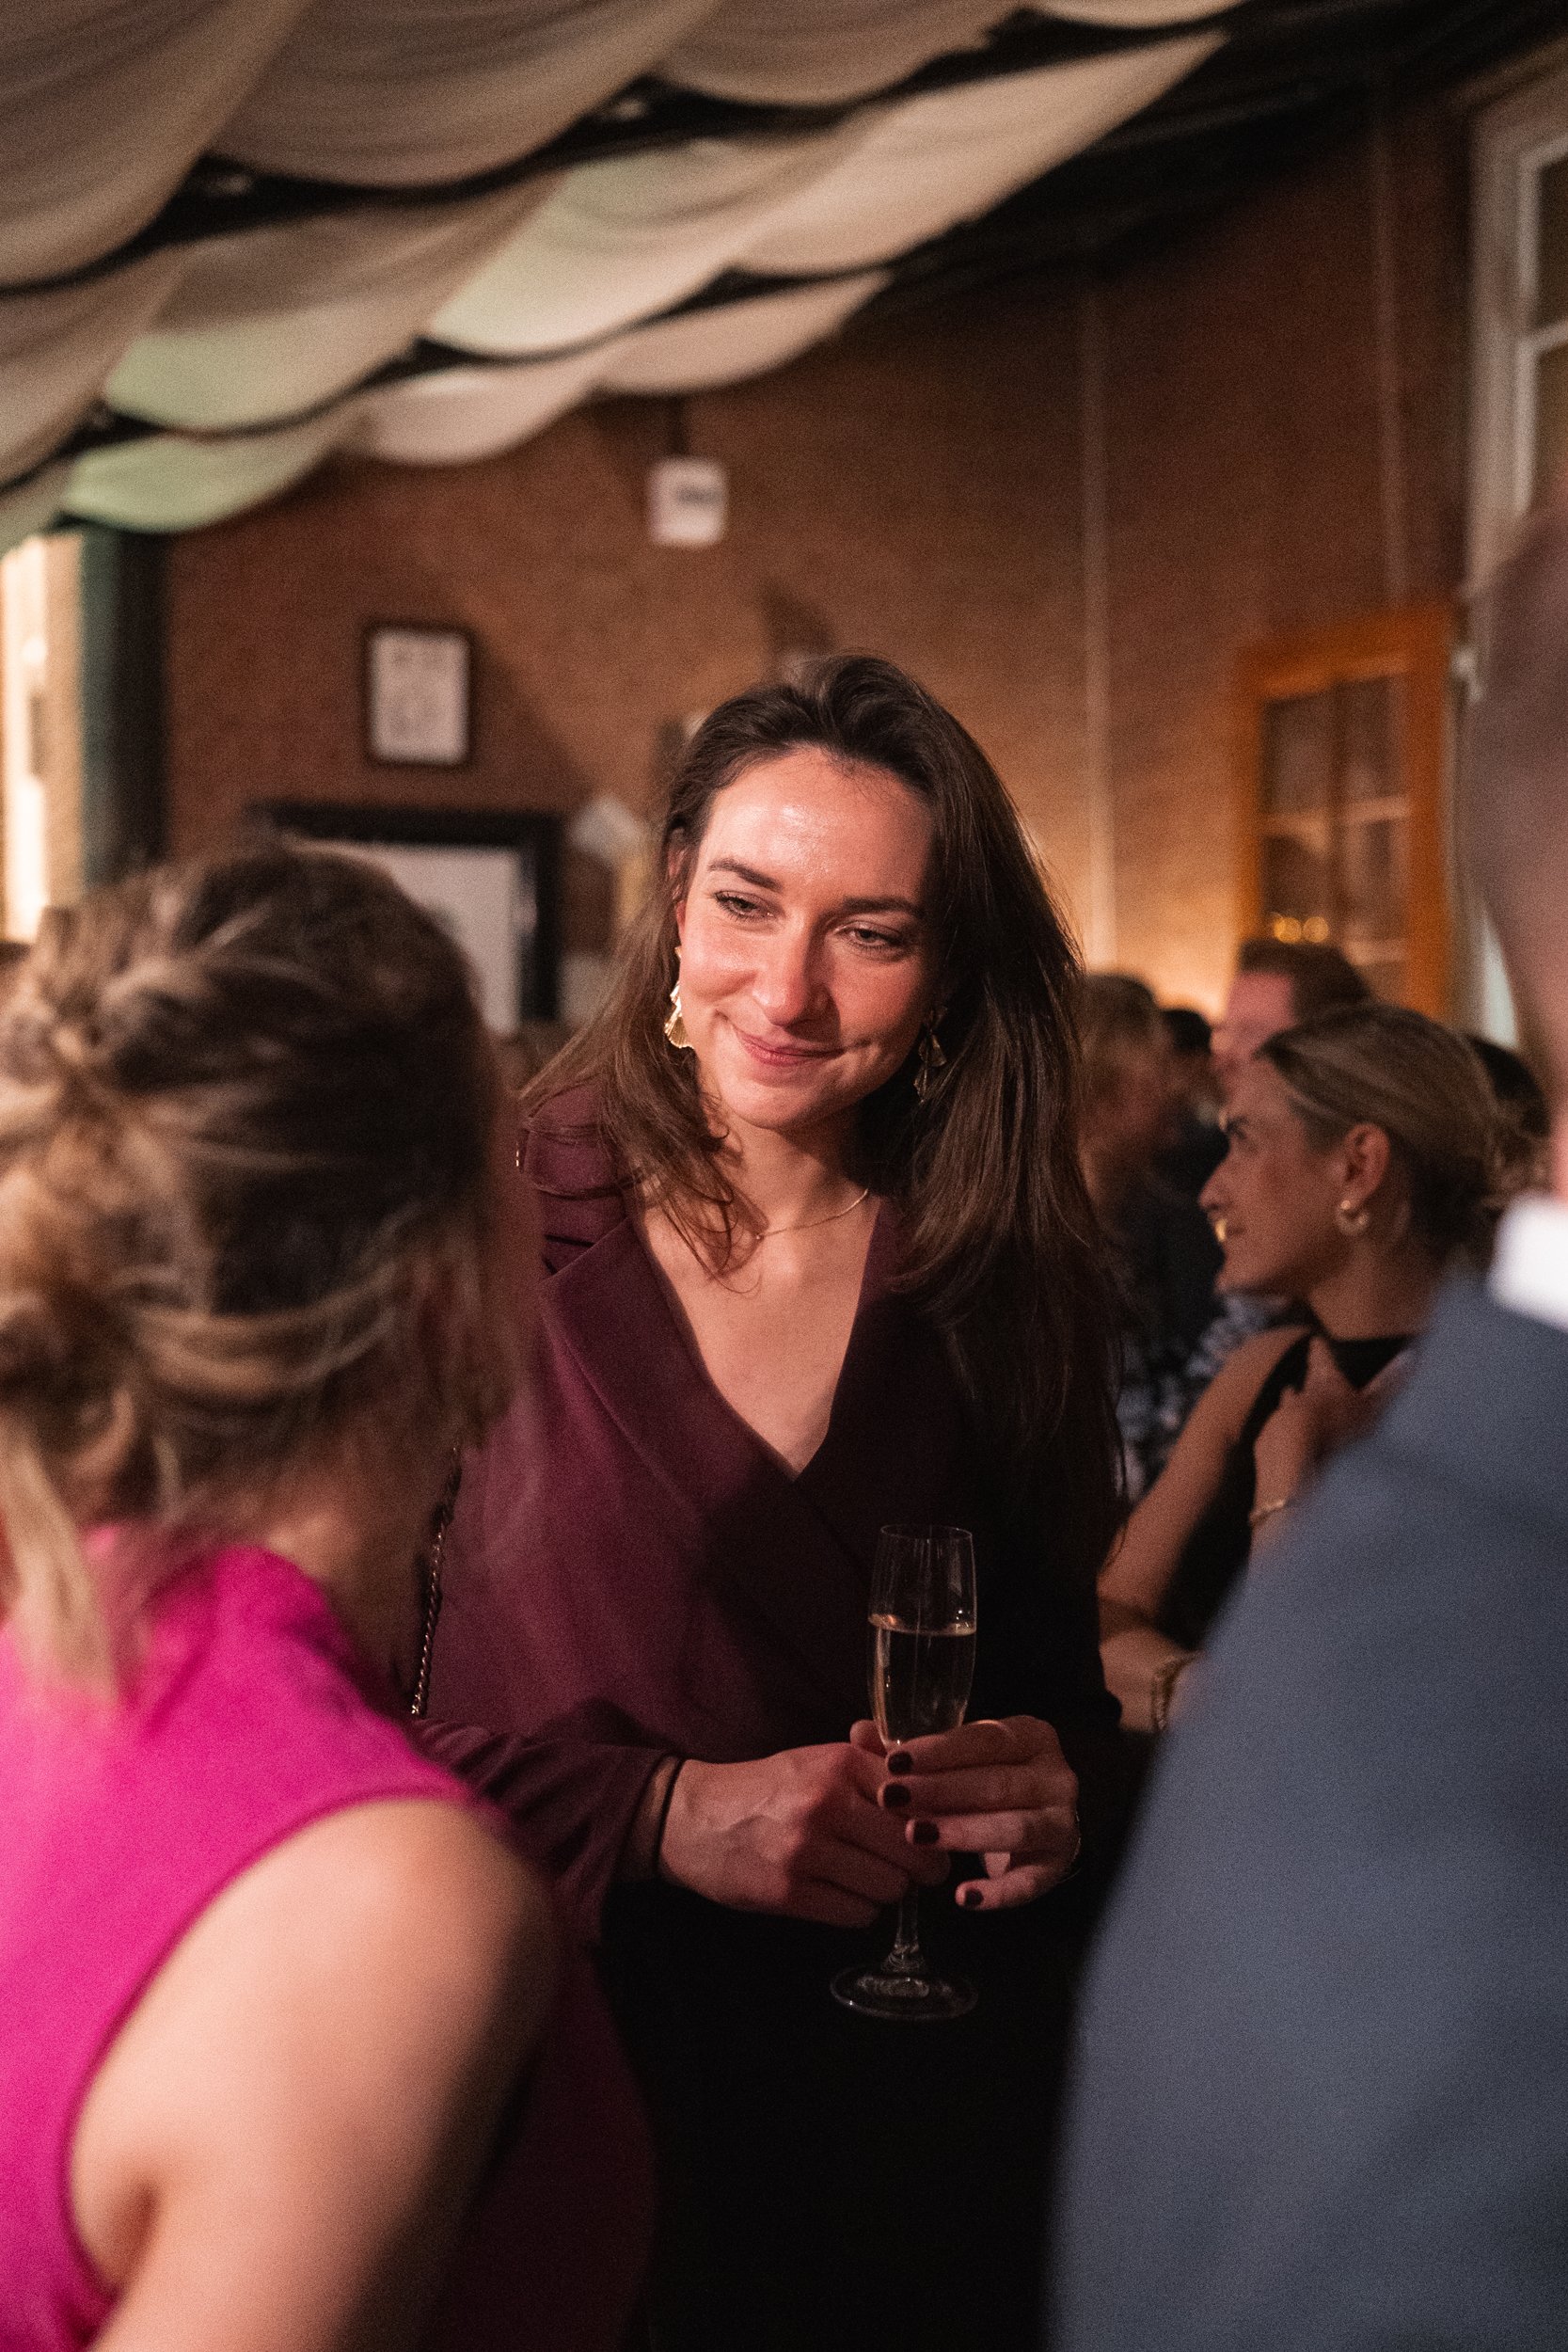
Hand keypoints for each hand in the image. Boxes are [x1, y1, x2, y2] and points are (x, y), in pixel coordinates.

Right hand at [659, 1742, 949, 1929]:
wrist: (692, 1818)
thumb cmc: (766, 1789)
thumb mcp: (816, 1761)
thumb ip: (872, 1763)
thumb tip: (930, 1773)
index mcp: (838, 1765)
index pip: (920, 1800)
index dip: (934, 1822)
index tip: (931, 1834)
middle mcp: (824, 1804)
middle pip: (914, 1851)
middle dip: (920, 1867)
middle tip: (912, 1869)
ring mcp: (804, 1851)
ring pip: (889, 1888)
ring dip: (886, 1890)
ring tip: (866, 1878)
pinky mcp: (787, 1893)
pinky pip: (856, 1915)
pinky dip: (858, 1910)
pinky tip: (840, 1894)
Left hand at [857, 1715, 1079, 1913]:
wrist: (1040, 1819)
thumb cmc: (988, 1779)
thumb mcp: (958, 1757)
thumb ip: (912, 1748)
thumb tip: (860, 1732)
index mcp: (1031, 1737)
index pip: (984, 1740)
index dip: (938, 1751)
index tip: (893, 1762)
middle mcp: (1056, 1777)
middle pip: (997, 1784)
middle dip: (941, 1792)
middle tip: (892, 1799)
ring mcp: (1062, 1822)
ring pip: (1015, 1828)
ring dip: (964, 1833)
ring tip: (916, 1836)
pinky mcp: (1059, 1865)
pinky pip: (1030, 1882)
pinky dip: (999, 1892)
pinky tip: (963, 1897)